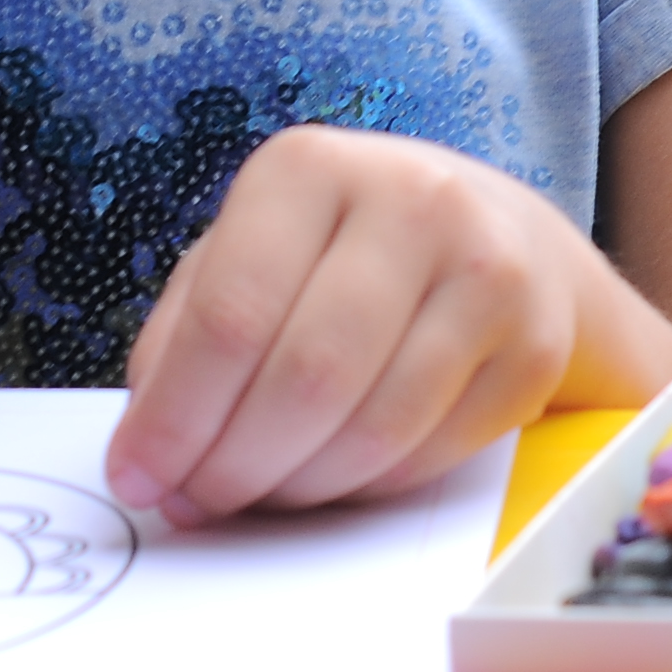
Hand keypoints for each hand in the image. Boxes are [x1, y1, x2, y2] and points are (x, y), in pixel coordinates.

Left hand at [105, 125, 671, 525]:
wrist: (504, 238)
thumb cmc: (342, 254)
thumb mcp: (248, 255)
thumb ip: (183, 340)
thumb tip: (148, 458)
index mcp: (311, 168)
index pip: (231, 314)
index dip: (175, 416)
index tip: (136, 478)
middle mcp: (410, 201)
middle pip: (306, 377)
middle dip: (234, 466)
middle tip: (197, 503)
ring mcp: (487, 270)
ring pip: (374, 428)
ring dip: (300, 489)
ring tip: (263, 492)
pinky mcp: (536, 345)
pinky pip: (430, 454)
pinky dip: (367, 488)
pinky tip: (337, 477)